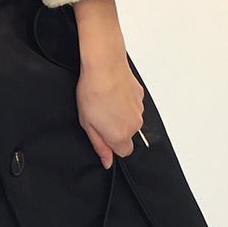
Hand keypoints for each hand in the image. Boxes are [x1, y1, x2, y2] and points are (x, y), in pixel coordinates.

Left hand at [74, 0, 144, 168]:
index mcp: (121, 136)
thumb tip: (107, 162)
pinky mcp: (140, 95)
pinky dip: (124, 102)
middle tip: (99, 115)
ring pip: (131, 120)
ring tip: (104, 101)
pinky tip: (112, 92)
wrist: (104, 64)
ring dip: (119, 115)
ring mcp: (139, 109)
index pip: (123, 152)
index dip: (111, 144)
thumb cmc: (92, 92)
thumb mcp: (87, 124)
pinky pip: (133, 105)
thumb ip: (100, 146)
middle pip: (127, 136)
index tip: (100, 132)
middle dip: (115, 129)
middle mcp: (134, 125)